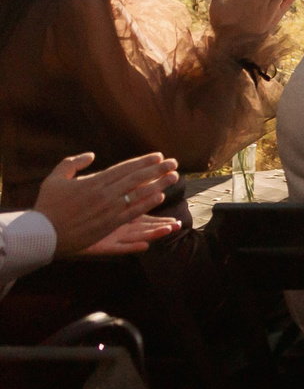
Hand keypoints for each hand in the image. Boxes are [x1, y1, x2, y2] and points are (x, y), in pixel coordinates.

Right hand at [34, 151, 181, 254]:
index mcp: (93, 182)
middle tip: (173, 163)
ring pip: (139, 194)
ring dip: (159, 184)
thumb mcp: (55, 178)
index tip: (158, 156)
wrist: (43, 233)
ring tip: (173, 177)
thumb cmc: (48, 205)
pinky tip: (160, 197)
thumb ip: (72, 163)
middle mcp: (104, 194)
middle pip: (136, 179)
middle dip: (157, 170)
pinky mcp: (109, 225)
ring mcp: (108, 210)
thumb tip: (92, 155)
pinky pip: (133, 212)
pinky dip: (147, 203)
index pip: (124, 168)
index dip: (143, 162)